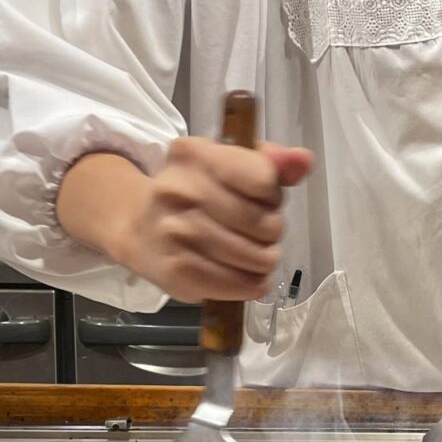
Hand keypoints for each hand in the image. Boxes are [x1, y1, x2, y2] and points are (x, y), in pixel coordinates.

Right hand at [58, 140, 313, 302]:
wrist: (138, 227)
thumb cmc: (195, 194)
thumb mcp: (227, 166)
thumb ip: (270, 162)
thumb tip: (303, 160)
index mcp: (196, 155)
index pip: (265, 180)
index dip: (272, 196)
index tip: (260, 199)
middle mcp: (181, 191)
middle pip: (267, 223)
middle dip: (271, 231)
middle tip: (256, 232)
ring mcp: (176, 233)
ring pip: (257, 258)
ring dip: (264, 261)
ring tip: (252, 255)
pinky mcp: (177, 271)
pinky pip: (238, 285)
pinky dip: (250, 285)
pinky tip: (244, 276)